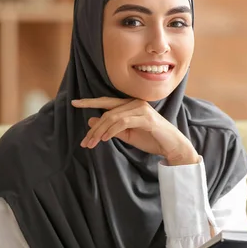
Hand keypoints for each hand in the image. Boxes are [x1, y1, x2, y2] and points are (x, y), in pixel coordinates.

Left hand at [71, 97, 198, 165]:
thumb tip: (91, 121)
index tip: (74, 103)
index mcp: (130, 105)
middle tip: (84, 141)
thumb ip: (111, 129)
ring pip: (113, 117)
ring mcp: (141, 109)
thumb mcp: (127, 135)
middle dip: (93, 127)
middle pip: (107, 110)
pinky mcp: (146, 118)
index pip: (107, 101)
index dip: (90, 102)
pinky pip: (123, 122)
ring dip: (99, 131)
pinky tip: (104, 139)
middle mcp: (135, 103)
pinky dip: (111, 131)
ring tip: (91, 143)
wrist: (172, 146)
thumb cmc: (151, 140)